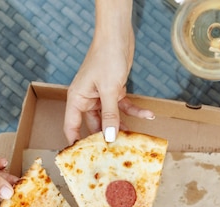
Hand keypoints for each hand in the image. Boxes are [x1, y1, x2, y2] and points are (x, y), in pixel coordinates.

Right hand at [63, 19, 153, 143]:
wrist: (117, 36)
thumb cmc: (106, 58)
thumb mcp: (109, 90)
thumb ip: (110, 115)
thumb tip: (110, 137)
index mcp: (77, 99)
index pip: (71, 125)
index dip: (75, 141)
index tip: (82, 157)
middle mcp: (87, 99)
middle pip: (94, 125)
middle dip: (106, 137)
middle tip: (116, 153)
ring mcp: (101, 96)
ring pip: (111, 118)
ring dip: (123, 126)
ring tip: (134, 140)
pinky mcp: (114, 91)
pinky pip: (123, 106)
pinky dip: (135, 111)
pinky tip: (149, 116)